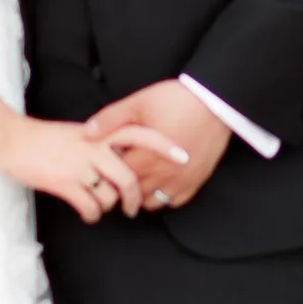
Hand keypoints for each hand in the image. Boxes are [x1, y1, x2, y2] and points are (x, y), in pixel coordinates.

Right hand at [0, 116, 190, 223]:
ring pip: (110, 195)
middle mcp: (93, 147)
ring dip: (109, 207)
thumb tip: (123, 159)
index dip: (163, 146)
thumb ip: (100, 142)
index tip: (183, 157)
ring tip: (102, 208)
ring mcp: (78, 165)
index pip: (139, 133)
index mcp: (98, 133)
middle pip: (129, 177)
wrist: (11, 140)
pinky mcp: (63, 182)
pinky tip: (88, 214)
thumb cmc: (44, 138)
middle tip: (134, 208)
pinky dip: (92, 215)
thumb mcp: (78, 133)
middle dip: (136, 198)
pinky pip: (90, 206)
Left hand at [85, 81, 229, 209]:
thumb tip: (86, 133)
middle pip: (132, 194)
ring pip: (152, 203)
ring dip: (142, 193)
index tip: (107, 162)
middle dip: (123, 184)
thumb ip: (111, 119)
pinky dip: (164, 196)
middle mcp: (164, 175)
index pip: (117, 177)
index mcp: (147, 157)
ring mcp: (181, 181)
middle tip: (120, 171)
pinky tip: (160, 181)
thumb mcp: (139, 103)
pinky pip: (174, 202)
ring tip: (139, 178)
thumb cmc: (176, 100)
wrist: (216, 102)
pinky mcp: (196, 181)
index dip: (109, 171)